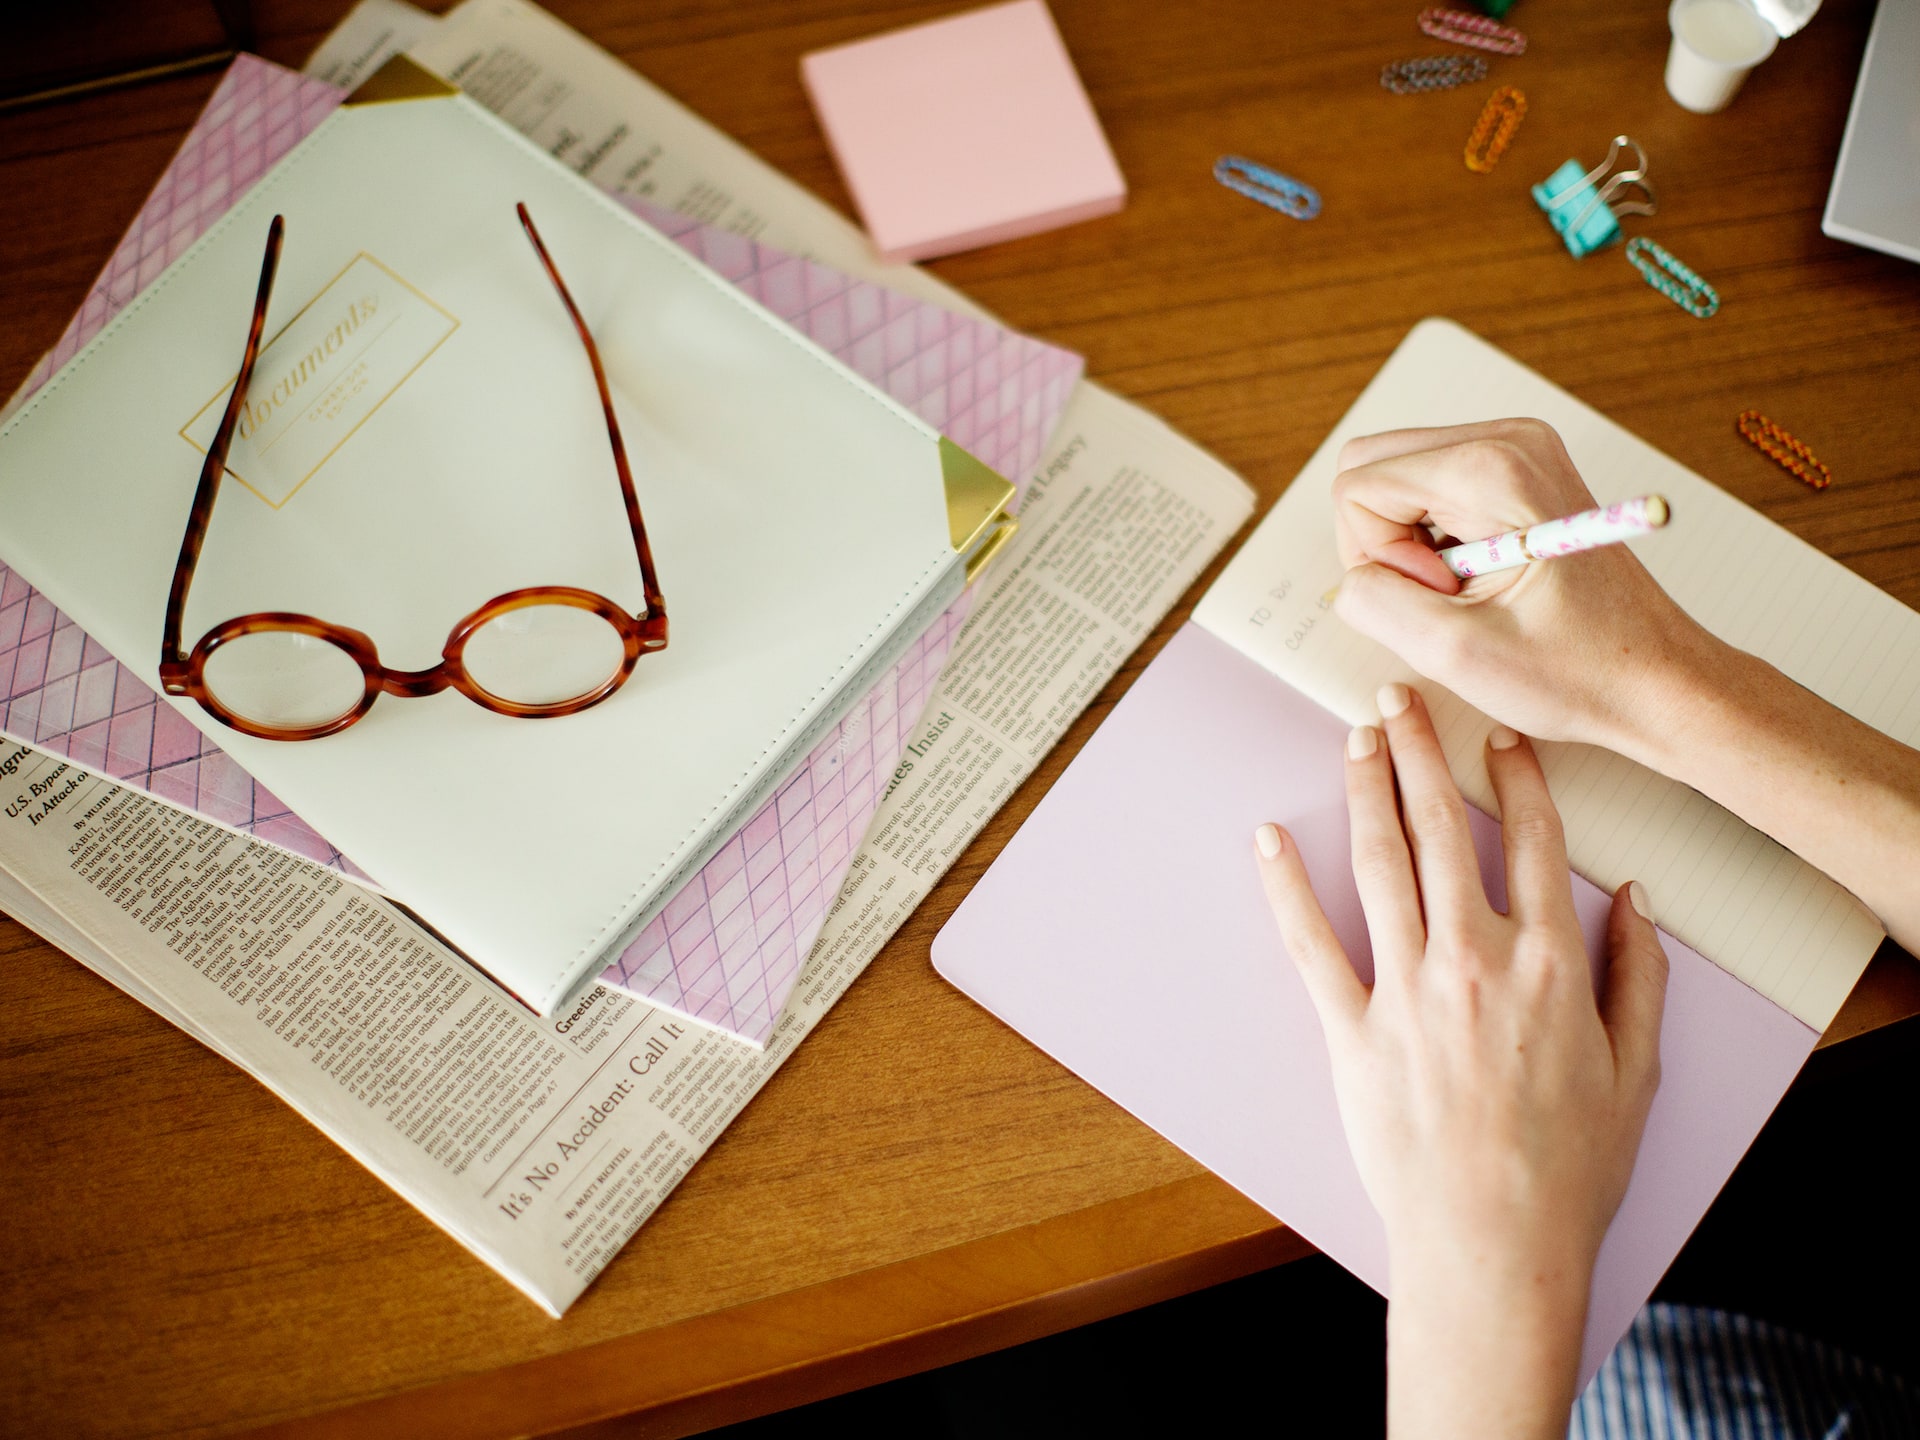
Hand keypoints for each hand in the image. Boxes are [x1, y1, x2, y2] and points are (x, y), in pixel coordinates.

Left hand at [1253, 683, 1668, 1437]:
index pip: (1531, 841)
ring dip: (1365, 791)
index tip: (1499, 738)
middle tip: (1399, 699)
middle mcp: (1472, 958)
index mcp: (1546, 963)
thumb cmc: (1568, 1168)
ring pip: (1379, 863)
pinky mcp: (1350, 1029)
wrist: (1493, 1243)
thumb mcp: (1638, 1072)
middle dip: (1421, 753)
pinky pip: (1310, 943)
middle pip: (1442, 830)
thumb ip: (1636, 978)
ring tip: (1353, 741)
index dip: (1517, 779)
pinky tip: (1267, 839)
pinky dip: (1285, 887)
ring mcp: (1405, 989)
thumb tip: (1635, 905)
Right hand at [1330, 418, 1709, 752]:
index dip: (1377, 554)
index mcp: (1492, 467)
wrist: (1655, 677)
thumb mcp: (1454, 653)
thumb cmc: (1577, 669)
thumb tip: (1352, 576)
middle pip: (1370, 465)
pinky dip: (1433, 539)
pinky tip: (1480, 576)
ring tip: (1468, 589)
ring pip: (1394, 477)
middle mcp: (1506, 439)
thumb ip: (1375, 602)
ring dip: (1409, 543)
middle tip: (1444, 592)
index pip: (1358, 485)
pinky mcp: (1518, 469)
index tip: (1440, 595)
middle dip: (1383, 540)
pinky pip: (1428, 488)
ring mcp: (1516, 448)